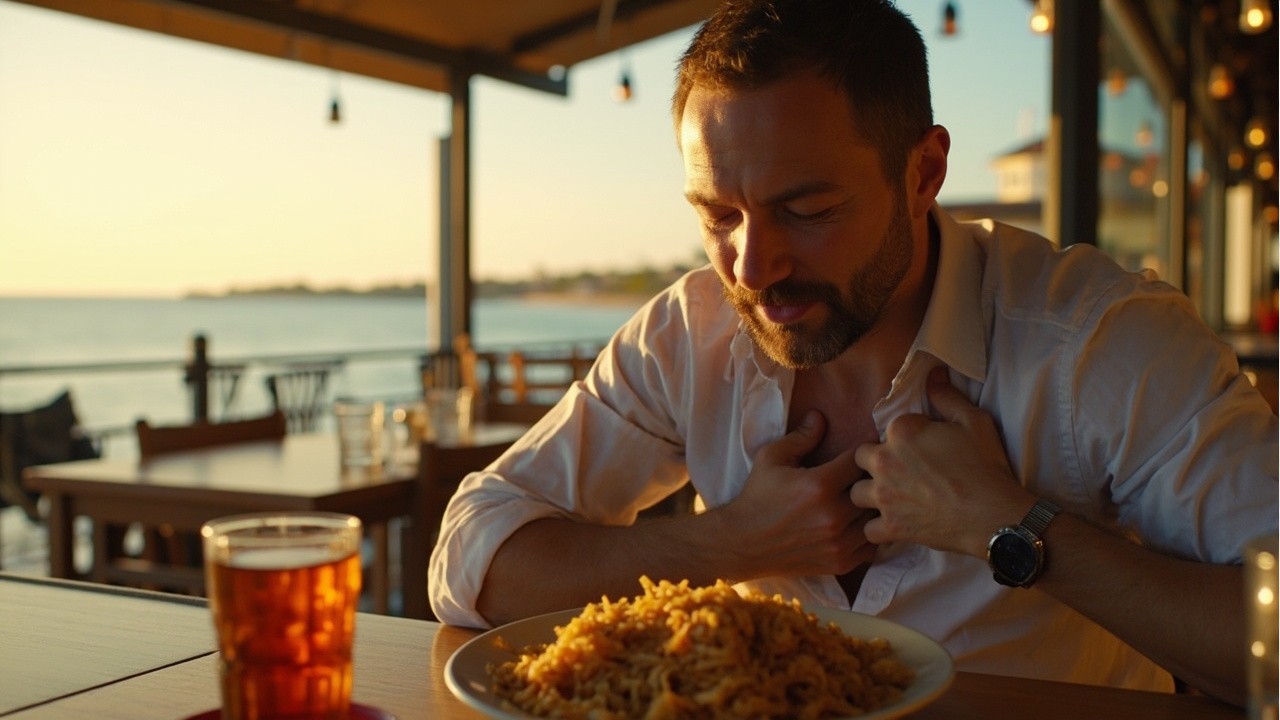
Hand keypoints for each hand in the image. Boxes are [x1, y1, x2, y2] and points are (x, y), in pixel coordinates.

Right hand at [716, 410, 876, 579]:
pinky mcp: (840, 562)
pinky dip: (868, 534)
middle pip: (874, 490)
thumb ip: (801, 437)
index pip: (861, 460)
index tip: (859, 453)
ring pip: (876, 519)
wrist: (743, 542)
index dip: (862, 453)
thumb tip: (820, 415)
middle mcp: (834, 515)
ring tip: (862, 501)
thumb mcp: (772, 458)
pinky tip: (855, 524)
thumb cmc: (758, 496)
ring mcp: (839, 542)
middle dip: (871, 480)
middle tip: (864, 476)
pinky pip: (871, 546)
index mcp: (820, 484)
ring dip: (871, 509)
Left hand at [851, 367, 1033, 557]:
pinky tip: (894, 525)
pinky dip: (880, 529)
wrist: (996, 515)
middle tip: (898, 474)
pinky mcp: (890, 527)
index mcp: (901, 432)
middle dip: (874, 464)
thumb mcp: (974, 421)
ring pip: (856, 494)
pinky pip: (868, 530)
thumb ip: (947, 396)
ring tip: (890, 499)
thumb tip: (932, 373)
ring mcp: (884, 497)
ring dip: (870, 496)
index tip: (920, 450)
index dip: (902, 439)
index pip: (886, 429)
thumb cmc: (987, 467)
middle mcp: (884, 462)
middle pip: (860, 459)